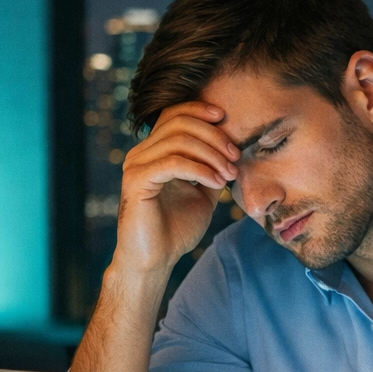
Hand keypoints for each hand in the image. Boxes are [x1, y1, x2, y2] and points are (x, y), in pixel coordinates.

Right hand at [113, 101, 241, 275]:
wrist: (155, 261)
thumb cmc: (175, 230)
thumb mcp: (202, 194)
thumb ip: (211, 169)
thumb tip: (232, 150)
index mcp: (153, 152)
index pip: (174, 114)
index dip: (200, 110)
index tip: (227, 119)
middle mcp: (141, 154)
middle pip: (179, 123)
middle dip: (214, 136)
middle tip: (235, 157)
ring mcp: (136, 166)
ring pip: (178, 141)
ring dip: (211, 155)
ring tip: (229, 174)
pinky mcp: (137, 181)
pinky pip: (173, 163)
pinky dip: (200, 169)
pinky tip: (217, 183)